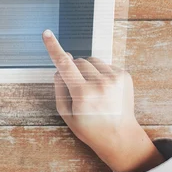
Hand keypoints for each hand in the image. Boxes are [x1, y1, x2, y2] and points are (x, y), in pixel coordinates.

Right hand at [42, 30, 163, 171]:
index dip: (53, 47)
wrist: (120, 136)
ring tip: (93, 90)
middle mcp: (100, 84)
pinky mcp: (124, 76)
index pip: (64, 65)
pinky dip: (100, 73)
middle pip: (78, 61)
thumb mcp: (66, 113)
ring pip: (91, 60)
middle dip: (73, 69)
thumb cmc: (89, 127)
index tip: (47, 34)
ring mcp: (115, 78)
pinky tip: (104, 90)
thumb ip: (59, 87)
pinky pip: (105, 65)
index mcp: (83, 94)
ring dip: (87, 70)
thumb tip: (60, 66)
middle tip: (78, 89)